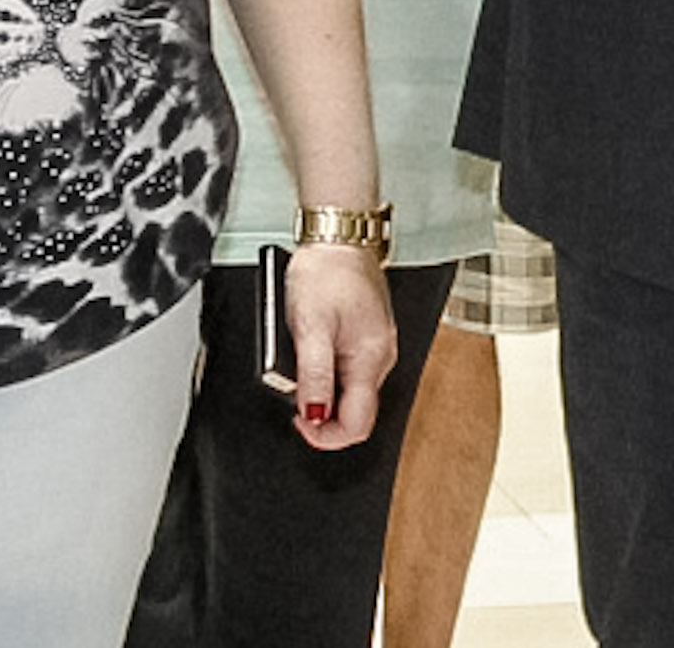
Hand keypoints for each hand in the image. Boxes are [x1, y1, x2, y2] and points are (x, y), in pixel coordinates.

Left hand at [283, 241, 399, 451]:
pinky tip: (313, 348)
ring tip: (300, 359)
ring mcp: (376, 347)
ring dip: (322, 388)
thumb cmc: (327, 274)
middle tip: (292, 384)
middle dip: (319, 408)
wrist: (339, 239)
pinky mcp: (368, 337)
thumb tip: (314, 415)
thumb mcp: (310, 327)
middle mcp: (381, 358)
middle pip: (354, 410)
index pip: (358, 424)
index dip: (325, 435)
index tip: (298, 422)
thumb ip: (314, 375)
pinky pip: (349, 369)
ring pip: (351, 390)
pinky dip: (327, 369)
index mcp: (371, 359)